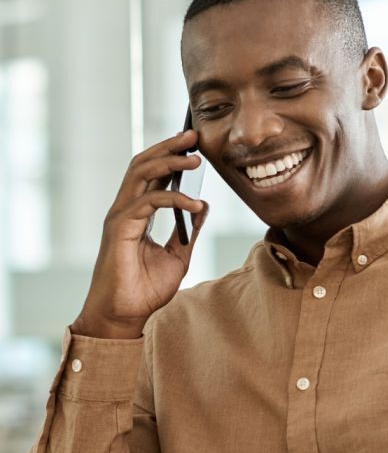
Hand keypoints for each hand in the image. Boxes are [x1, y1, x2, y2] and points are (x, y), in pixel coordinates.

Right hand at [71, 129, 207, 338]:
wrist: (125, 316)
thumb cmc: (145, 290)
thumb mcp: (177, 256)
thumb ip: (188, 230)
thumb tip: (203, 206)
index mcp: (136, 214)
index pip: (151, 175)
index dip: (170, 156)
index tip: (193, 145)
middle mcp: (125, 210)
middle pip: (143, 165)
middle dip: (168, 147)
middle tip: (193, 136)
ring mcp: (120, 217)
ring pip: (141, 174)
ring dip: (169, 162)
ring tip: (195, 158)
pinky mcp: (120, 229)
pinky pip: (149, 202)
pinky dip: (174, 198)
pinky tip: (194, 202)